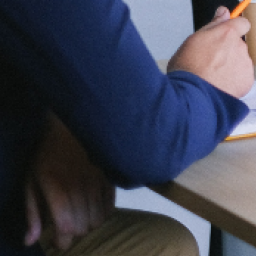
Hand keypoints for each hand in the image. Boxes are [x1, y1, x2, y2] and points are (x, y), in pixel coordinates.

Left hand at [23, 114, 113, 250]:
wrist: (71, 128)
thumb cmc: (47, 158)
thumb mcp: (31, 184)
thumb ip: (31, 214)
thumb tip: (30, 241)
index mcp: (57, 187)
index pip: (66, 226)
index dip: (62, 240)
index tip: (56, 242)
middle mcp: (80, 186)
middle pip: (83, 226)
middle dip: (73, 233)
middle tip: (65, 228)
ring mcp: (98, 181)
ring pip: (97, 220)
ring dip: (87, 224)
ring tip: (78, 218)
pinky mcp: (110, 178)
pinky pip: (110, 208)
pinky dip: (101, 215)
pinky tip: (91, 210)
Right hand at [167, 6, 254, 97]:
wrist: (192, 96)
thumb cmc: (187, 68)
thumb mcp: (193, 40)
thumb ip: (213, 24)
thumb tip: (224, 11)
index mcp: (227, 34)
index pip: (242, 23)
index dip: (235, 29)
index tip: (226, 36)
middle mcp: (240, 47)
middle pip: (238, 45)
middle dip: (228, 51)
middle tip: (210, 62)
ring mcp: (245, 64)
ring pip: (240, 61)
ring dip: (231, 66)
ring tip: (213, 76)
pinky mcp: (248, 81)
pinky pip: (243, 76)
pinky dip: (234, 80)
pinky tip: (220, 85)